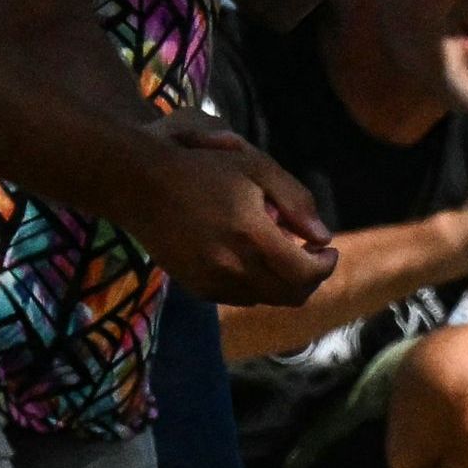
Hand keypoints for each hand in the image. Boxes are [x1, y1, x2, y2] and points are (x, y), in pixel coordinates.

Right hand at [125, 120, 337, 302]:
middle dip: (310, 278)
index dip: (325, 265)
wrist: (139, 185)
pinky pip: (239, 297)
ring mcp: (213, 282)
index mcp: (252, 236)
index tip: (328, 249)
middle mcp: (234, 267)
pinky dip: (255, 285)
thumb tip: (323, 236)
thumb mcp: (256, 168)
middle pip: (290, 295)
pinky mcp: (197, 288)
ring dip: (282, 282)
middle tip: (312, 255)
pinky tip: (250, 259)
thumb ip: (296, 201)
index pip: (306, 273)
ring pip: (266, 299)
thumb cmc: (201, 168)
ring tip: (279, 253)